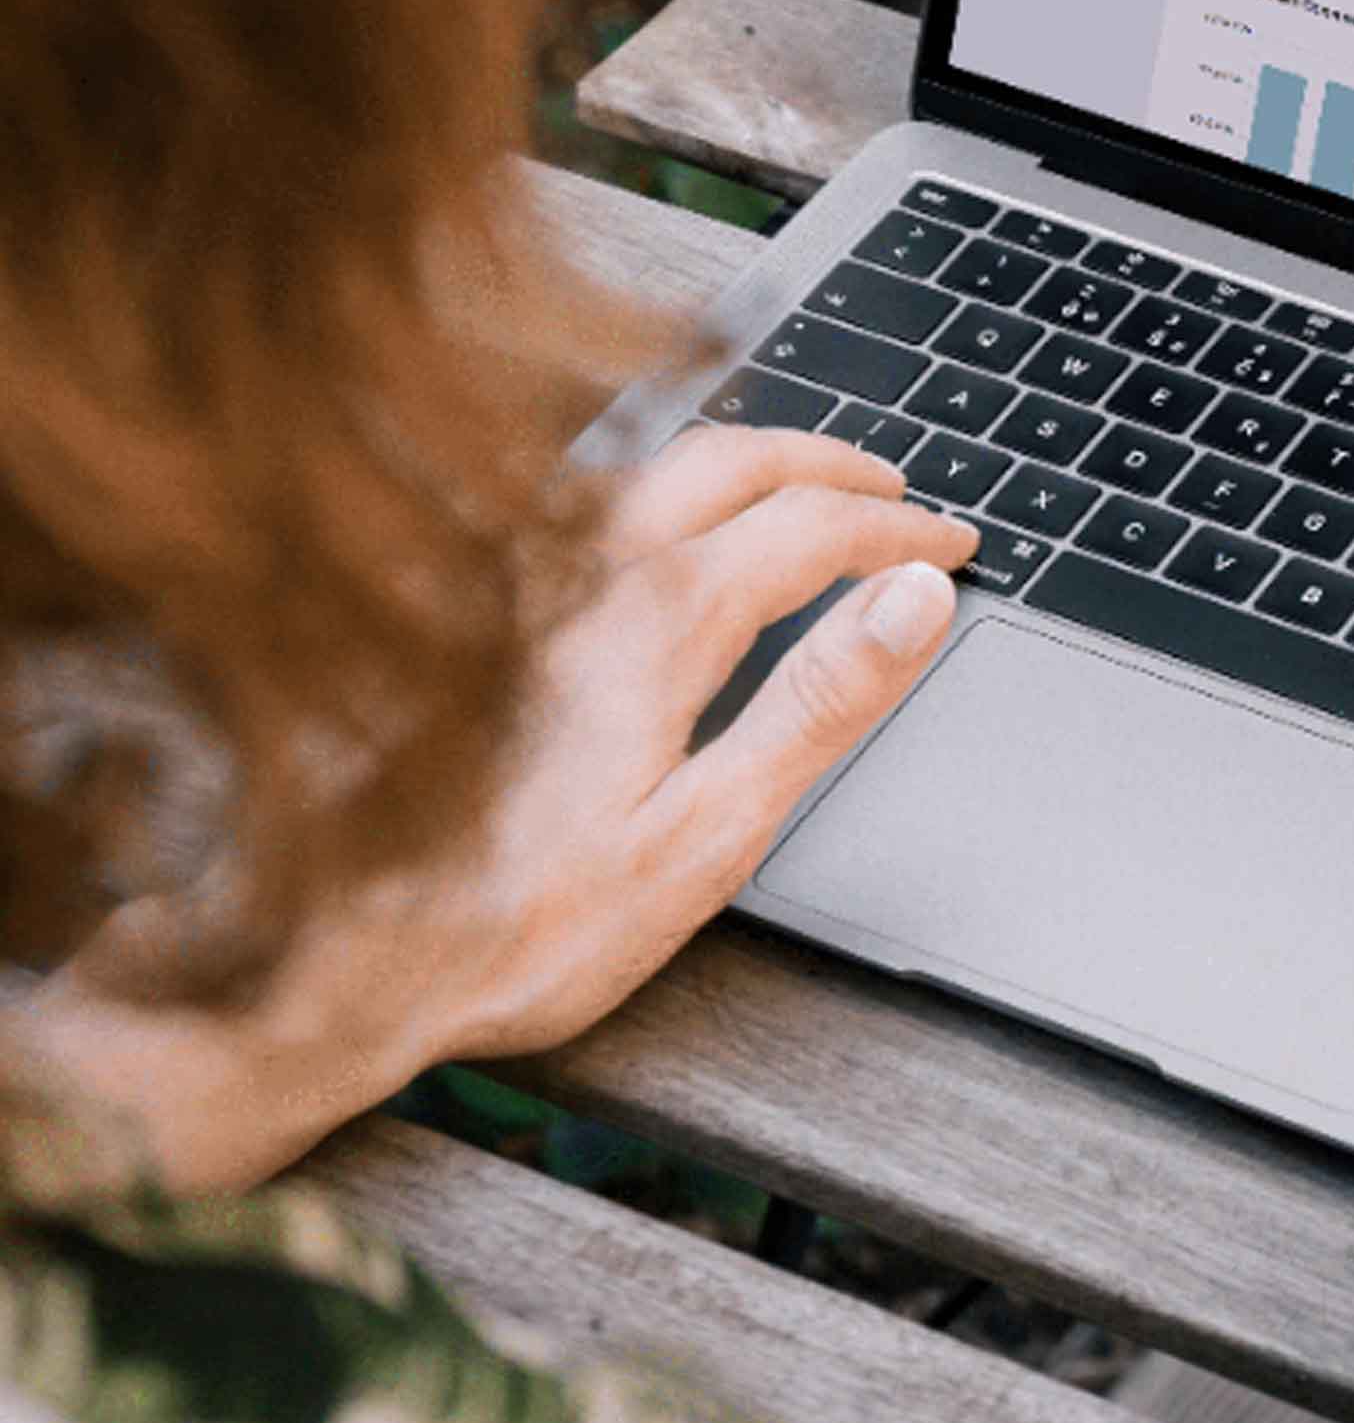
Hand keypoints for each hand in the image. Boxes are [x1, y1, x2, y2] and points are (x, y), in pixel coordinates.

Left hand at [24, 424, 977, 1188]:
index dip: (901, 535)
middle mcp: (585, 569)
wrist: (333, 963)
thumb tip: (916, 599)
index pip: (817, 528)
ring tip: (802, 490)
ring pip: (656, 462)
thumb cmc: (521, 926)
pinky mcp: (467, 605)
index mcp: (660, 617)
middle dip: (832, 467)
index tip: (952, 551)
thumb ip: (821, 703)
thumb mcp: (707, 833)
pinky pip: (588, 497)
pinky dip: (664, 486)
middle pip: (738, 459)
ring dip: (749, 459)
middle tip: (895, 498)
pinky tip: (669, 526)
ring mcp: (518, 578)